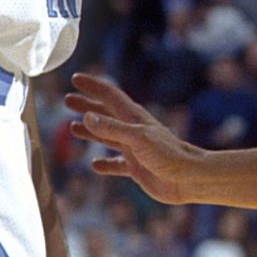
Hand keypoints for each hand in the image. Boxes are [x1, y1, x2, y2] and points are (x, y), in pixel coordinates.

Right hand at [65, 73, 205, 203]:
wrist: (189, 178)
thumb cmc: (168, 154)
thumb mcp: (138, 138)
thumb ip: (112, 128)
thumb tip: (87, 116)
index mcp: (134, 118)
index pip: (110, 96)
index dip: (93, 87)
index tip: (75, 78)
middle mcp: (133, 131)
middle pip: (105, 114)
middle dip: (87, 106)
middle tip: (67, 100)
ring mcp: (135, 149)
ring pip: (108, 137)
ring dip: (90, 131)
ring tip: (73, 127)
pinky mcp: (137, 167)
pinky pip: (116, 164)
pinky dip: (105, 163)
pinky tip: (95, 165)